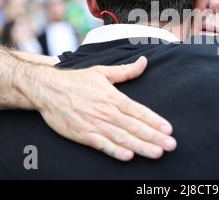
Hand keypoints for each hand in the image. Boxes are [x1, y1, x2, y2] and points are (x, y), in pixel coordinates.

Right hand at [33, 56, 176, 160]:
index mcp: (113, 97)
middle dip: (154, 136)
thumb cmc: (76, 81)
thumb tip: (144, 62)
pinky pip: (102, 145)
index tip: (168, 129)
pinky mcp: (83, 134)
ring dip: (140, 146)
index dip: (154, 120)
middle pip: (134, 126)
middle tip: (170, 145)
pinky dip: (114, 150)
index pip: (139, 110)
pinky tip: (127, 156)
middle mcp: (107, 112)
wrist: (48, 89)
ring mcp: (95, 124)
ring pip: (122, 137)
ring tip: (156, 153)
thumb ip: (126, 71)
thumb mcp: (102, 72)